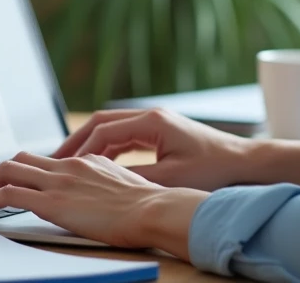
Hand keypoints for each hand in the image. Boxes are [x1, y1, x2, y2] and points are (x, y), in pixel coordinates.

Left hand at [0, 151, 205, 258]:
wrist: (153, 209)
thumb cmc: (149, 206)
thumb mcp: (126, 187)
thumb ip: (107, 185)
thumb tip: (101, 196)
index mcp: (88, 162)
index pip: (48, 161)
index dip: (26, 172)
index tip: (17, 185)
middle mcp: (69, 166)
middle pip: (21, 159)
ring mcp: (59, 181)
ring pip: (7, 171)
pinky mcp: (52, 201)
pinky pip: (8, 194)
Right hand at [53, 108, 252, 190]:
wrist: (245, 163)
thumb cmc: (214, 169)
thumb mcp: (171, 179)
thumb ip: (135, 179)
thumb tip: (103, 183)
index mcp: (151, 122)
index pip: (103, 130)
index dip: (79, 150)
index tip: (62, 167)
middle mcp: (152, 116)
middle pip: (102, 122)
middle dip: (77, 141)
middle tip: (54, 160)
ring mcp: (157, 122)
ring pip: (113, 128)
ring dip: (91, 144)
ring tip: (70, 163)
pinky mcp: (162, 132)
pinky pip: (126, 136)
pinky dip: (108, 148)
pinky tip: (98, 165)